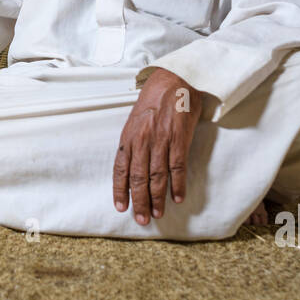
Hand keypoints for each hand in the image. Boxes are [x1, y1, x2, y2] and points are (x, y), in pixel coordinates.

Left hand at [113, 68, 201, 225]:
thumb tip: (133, 163)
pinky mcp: (179, 140)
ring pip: (156, 177)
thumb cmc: (154, 99)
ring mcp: (161, 141)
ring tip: (157, 214)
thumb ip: (133, 141)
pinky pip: (177, 168)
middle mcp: (142, 141)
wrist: (174, 79)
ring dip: (156, 198)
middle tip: (141, 219)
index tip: (121, 207)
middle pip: (138, 178)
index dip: (120, 190)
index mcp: (128, 136)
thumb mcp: (135, 119)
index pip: (120, 169)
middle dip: (138, 201)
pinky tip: (178, 198)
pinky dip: (178, 185)